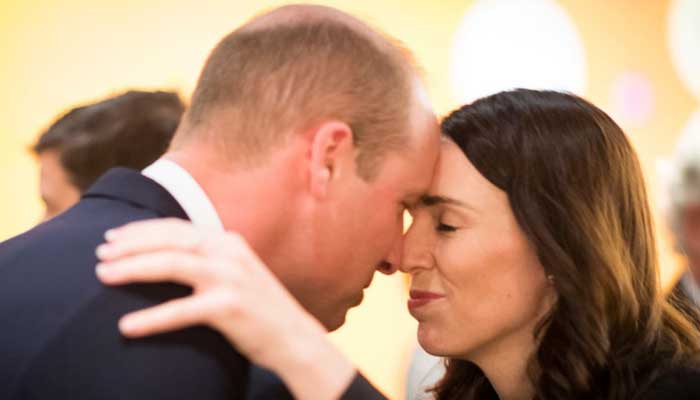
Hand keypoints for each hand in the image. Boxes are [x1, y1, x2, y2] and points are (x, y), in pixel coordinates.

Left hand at [95, 218, 354, 399]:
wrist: (294, 338)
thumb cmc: (259, 309)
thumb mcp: (236, 274)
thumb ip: (208, 261)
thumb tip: (165, 257)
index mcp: (229, 242)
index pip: (178, 228)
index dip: (142, 230)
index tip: (113, 237)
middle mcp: (229, 253)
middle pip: (171, 240)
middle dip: (131, 244)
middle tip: (100, 253)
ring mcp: (231, 278)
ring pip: (172, 264)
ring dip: (133, 268)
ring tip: (102, 276)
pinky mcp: (230, 306)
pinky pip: (182, 310)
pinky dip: (152, 318)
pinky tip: (127, 326)